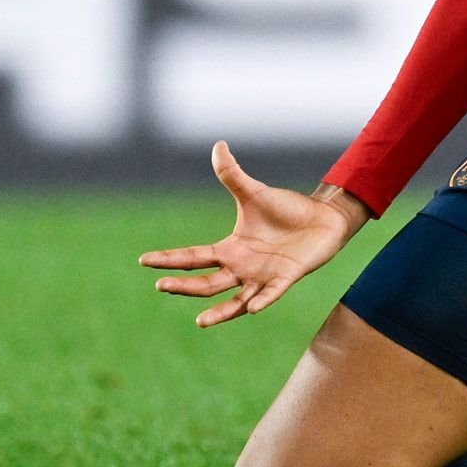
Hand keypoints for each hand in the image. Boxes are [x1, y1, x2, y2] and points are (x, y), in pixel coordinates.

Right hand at [138, 141, 364, 327]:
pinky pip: (272, 294)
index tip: (143, 259)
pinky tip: (252, 308)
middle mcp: (242, 267)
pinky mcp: (286, 277)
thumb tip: (218, 145)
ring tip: (200, 322)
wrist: (323, 218)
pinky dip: (262, 301)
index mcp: (230, 249)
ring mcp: (263, 276)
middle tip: (161, 285)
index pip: (193, 257)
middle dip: (183, 286)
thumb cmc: (287, 209)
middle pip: (206, 283)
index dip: (169, 259)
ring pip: (235, 300)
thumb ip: (233, 175)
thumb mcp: (255, 192)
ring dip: (219, 312)